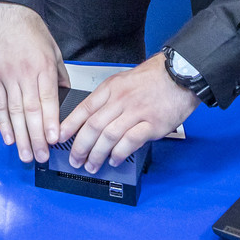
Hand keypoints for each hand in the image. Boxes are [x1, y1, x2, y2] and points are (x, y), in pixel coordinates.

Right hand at [0, 2, 69, 163]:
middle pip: (30, 110)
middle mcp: (24, 73)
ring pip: (13, 111)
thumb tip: (64, 95)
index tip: (53, 140)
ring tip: (25, 154)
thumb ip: (59, 74)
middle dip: (36, 137)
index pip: (47, 99)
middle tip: (41, 156)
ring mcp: (6, 75)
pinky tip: (8, 137)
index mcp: (43, 66)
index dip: (50, 122)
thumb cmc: (32, 29)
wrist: (7, 12)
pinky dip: (3, 122)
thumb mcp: (54, 49)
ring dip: (20, 136)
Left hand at [59, 53, 198, 171]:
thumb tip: (92, 116)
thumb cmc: (153, 78)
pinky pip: (130, 141)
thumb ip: (109, 97)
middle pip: (93, 126)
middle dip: (80, 146)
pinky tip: (114, 160)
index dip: (69, 125)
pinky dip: (119, 153)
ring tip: (92, 165)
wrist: (180, 74)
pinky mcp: (152, 124)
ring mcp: (136, 112)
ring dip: (97, 154)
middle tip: (74, 158)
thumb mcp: (124, 80)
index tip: (59, 136)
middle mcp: (120, 100)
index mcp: (111, 88)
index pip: (84, 108)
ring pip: (108, 136)